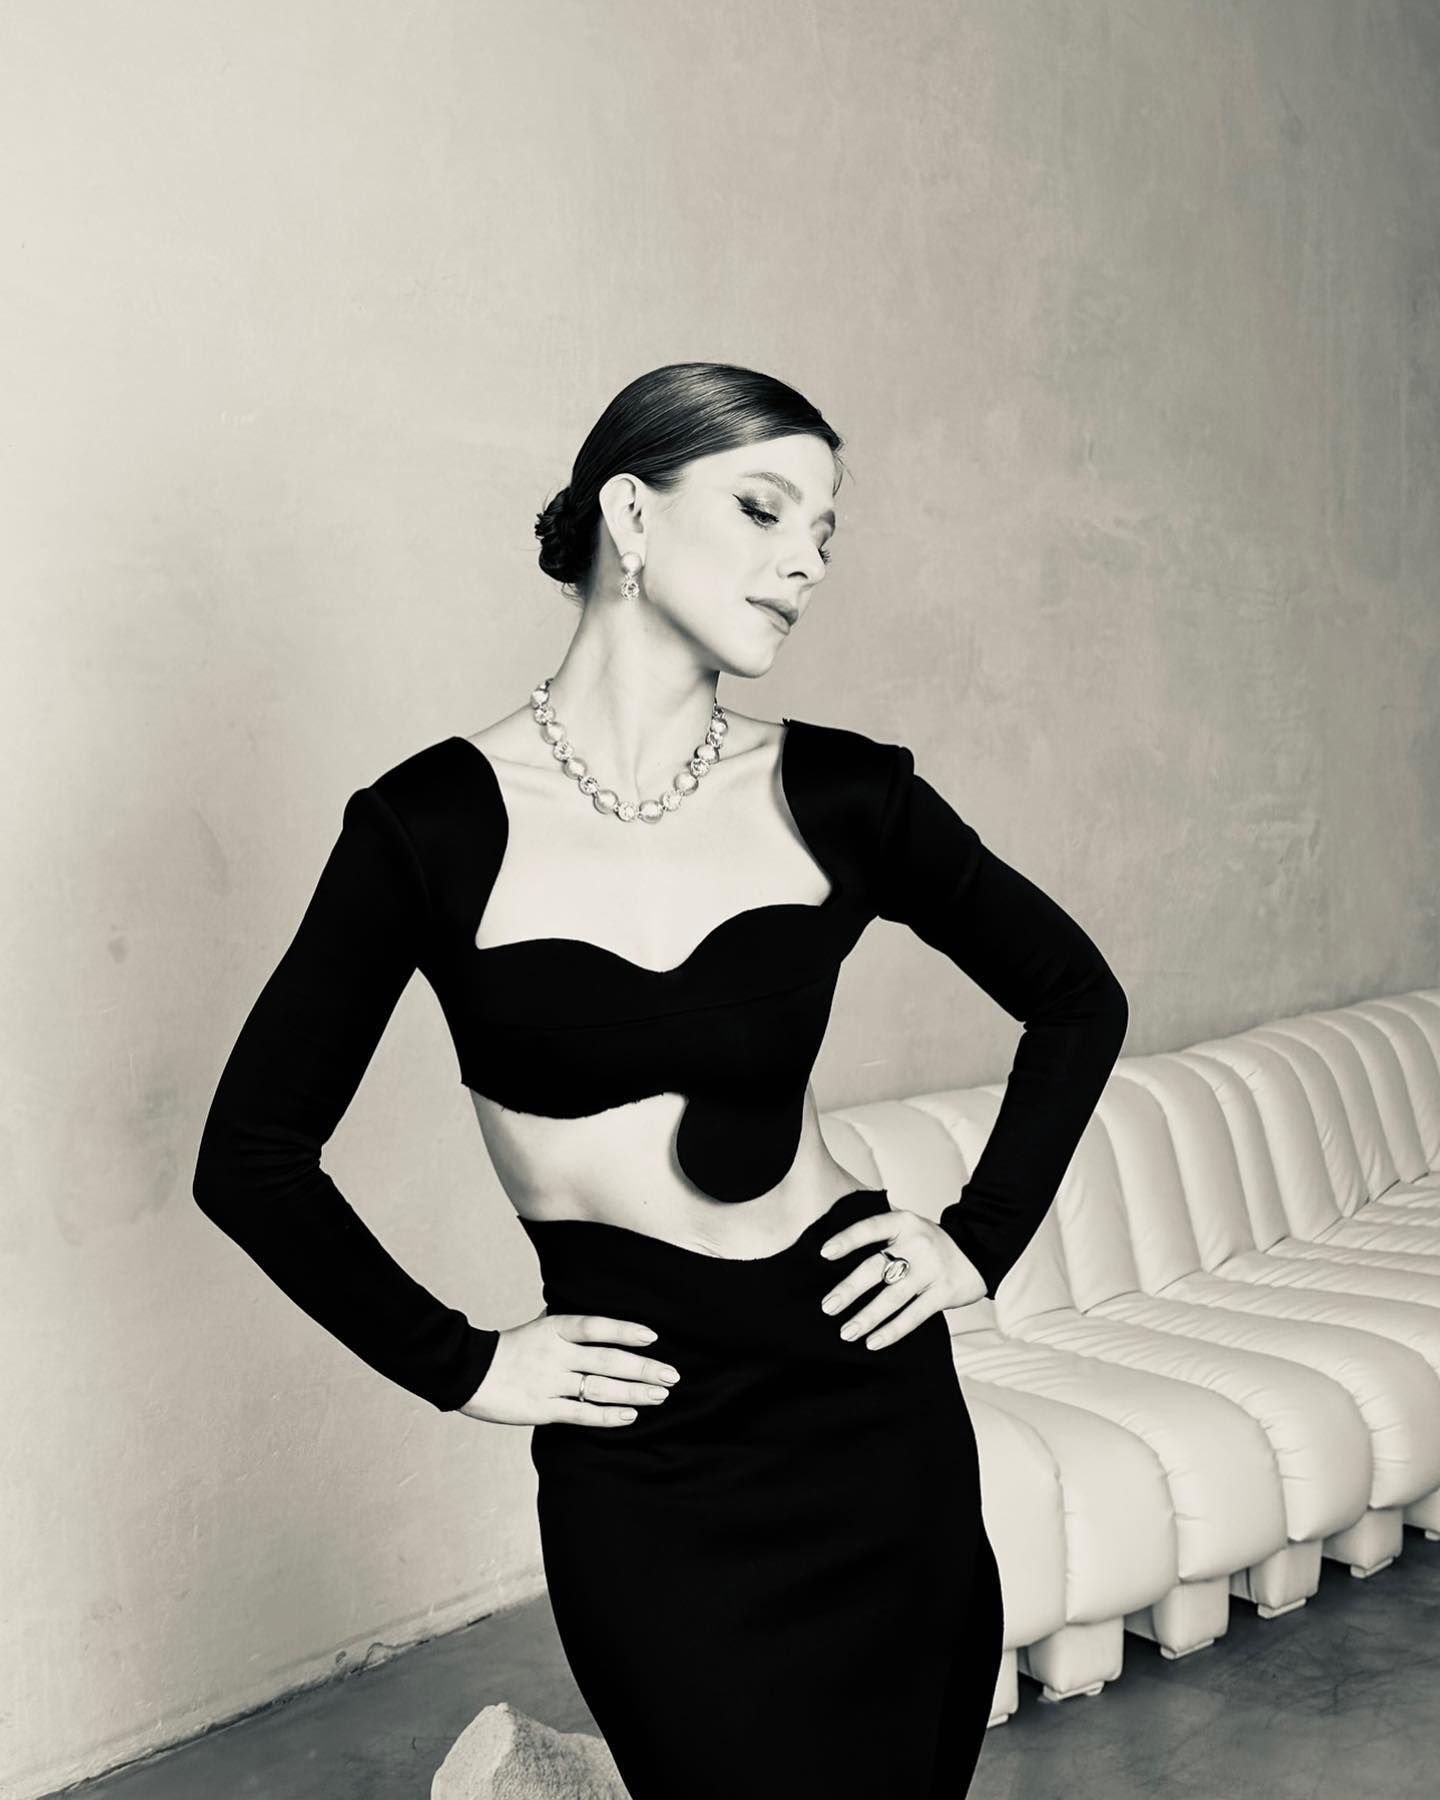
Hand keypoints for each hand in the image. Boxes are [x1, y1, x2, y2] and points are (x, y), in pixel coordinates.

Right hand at [457, 1311, 681, 1426]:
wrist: (467, 1373)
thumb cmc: (509, 1349)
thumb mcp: (537, 1327)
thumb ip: (566, 1322)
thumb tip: (596, 1312)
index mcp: (553, 1329)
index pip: (595, 1326)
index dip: (624, 1330)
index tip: (653, 1336)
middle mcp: (554, 1354)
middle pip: (606, 1360)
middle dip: (643, 1369)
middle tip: (672, 1375)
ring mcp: (548, 1383)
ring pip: (599, 1388)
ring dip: (633, 1393)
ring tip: (659, 1396)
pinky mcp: (541, 1410)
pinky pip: (580, 1414)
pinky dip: (607, 1416)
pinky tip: (630, 1416)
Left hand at [817, 1209, 987, 1349]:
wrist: (977, 1251)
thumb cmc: (928, 1242)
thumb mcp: (906, 1227)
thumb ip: (878, 1234)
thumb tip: (830, 1250)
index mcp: (903, 1222)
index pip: (870, 1228)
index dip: (847, 1239)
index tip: (824, 1253)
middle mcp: (917, 1243)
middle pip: (877, 1267)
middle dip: (849, 1289)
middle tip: (827, 1307)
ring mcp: (932, 1268)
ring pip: (893, 1297)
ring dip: (867, 1317)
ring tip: (846, 1332)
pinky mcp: (944, 1292)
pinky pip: (914, 1315)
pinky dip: (892, 1330)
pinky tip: (873, 1341)